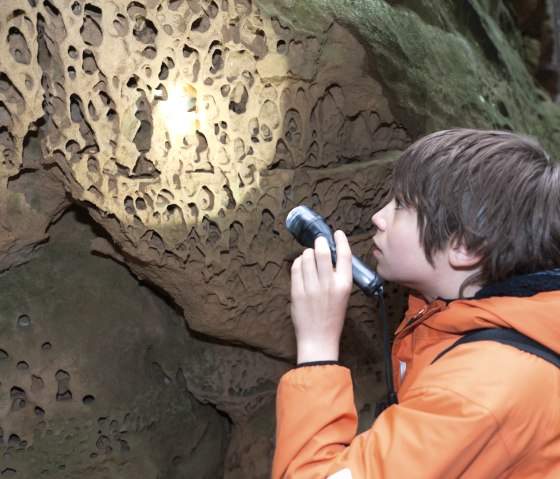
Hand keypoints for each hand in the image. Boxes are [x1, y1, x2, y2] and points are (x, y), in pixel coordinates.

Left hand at [290, 230, 352, 362]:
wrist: (319, 338)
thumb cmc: (332, 316)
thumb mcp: (343, 295)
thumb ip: (339, 276)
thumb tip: (330, 254)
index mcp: (344, 285)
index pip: (344, 256)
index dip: (341, 240)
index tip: (337, 233)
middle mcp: (328, 285)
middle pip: (322, 252)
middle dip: (319, 242)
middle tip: (319, 241)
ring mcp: (311, 288)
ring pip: (306, 257)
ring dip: (307, 253)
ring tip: (309, 257)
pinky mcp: (297, 292)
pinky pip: (296, 268)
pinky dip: (298, 262)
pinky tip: (301, 265)